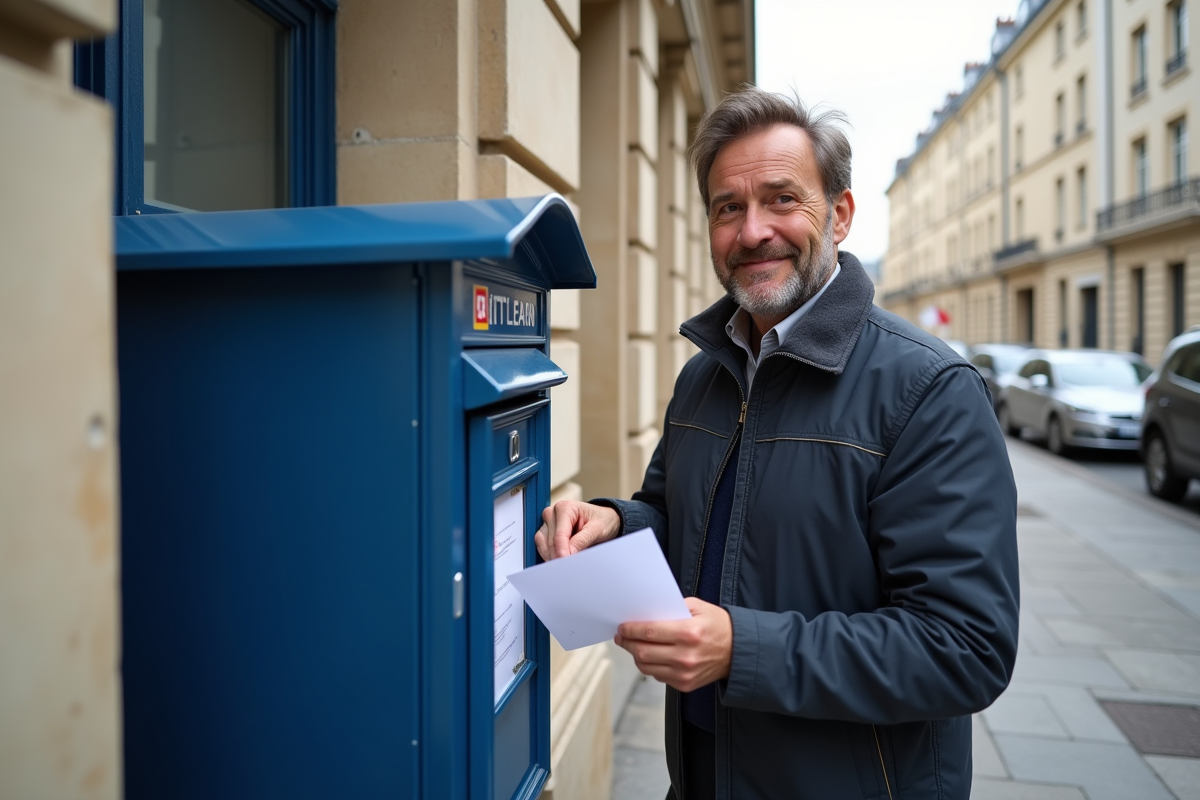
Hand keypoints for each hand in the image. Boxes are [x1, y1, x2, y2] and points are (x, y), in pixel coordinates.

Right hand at [534, 500, 620, 560]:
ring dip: (553, 556)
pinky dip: (551, 555)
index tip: (566, 563)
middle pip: (549, 541)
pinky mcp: (545, 532)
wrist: (603, 519)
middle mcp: (552, 513)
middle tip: (570, 568)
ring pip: (542, 544)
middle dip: (558, 556)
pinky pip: (542, 547)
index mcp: (565, 508)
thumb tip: (569, 554)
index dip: (562, 551)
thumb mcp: (597, 530)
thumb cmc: (601, 521)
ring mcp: (547, 522)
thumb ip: (582, 541)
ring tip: (568, 563)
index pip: (559, 535)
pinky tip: (562, 559)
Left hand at [615, 597, 732, 692]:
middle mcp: (685, 656)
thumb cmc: (717, 625)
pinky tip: (651, 656)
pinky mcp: (685, 684)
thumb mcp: (698, 607)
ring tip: (633, 646)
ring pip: (646, 667)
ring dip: (635, 656)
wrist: (738, 651)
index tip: (622, 627)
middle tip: (621, 637)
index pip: (649, 632)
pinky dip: (650, 666)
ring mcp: (684, 673)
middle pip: (642, 651)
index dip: (630, 629)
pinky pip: (658, 676)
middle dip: (627, 643)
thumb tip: (645, 614)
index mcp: (688, 632)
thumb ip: (671, 608)